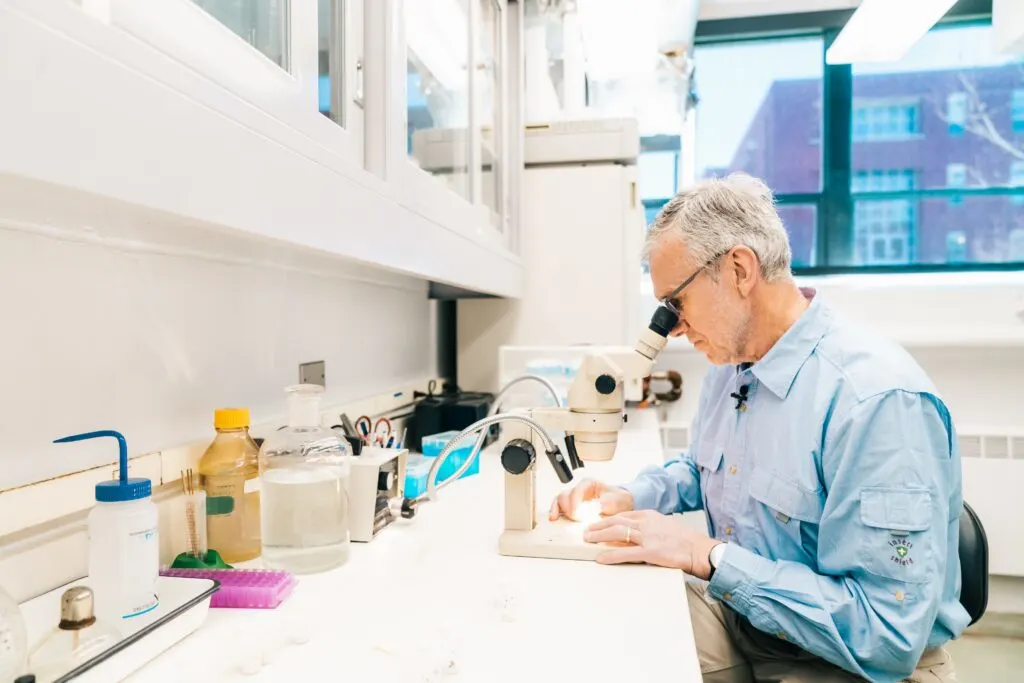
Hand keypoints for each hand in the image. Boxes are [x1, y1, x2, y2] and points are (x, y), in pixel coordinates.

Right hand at [548, 478, 633, 521]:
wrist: (622, 505)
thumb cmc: (619, 500)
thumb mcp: (615, 501)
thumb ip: (603, 504)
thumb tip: (591, 508)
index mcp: (589, 484)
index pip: (576, 491)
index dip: (574, 503)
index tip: (576, 515)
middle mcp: (579, 489)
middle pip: (565, 495)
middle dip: (567, 508)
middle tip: (574, 519)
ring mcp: (575, 497)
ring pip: (560, 500)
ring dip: (559, 510)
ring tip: (558, 519)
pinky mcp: (572, 506)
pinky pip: (559, 506)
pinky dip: (556, 512)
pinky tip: (554, 519)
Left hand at [583, 510, 720, 578]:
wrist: (700, 550)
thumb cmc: (685, 540)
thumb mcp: (665, 525)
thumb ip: (649, 526)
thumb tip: (634, 533)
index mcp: (650, 515)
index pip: (624, 515)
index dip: (608, 519)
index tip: (597, 522)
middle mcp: (647, 523)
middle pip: (616, 521)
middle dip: (598, 525)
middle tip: (587, 531)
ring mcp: (648, 537)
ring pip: (617, 533)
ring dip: (599, 536)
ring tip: (588, 540)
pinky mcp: (651, 552)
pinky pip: (625, 553)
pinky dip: (611, 555)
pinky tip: (601, 558)